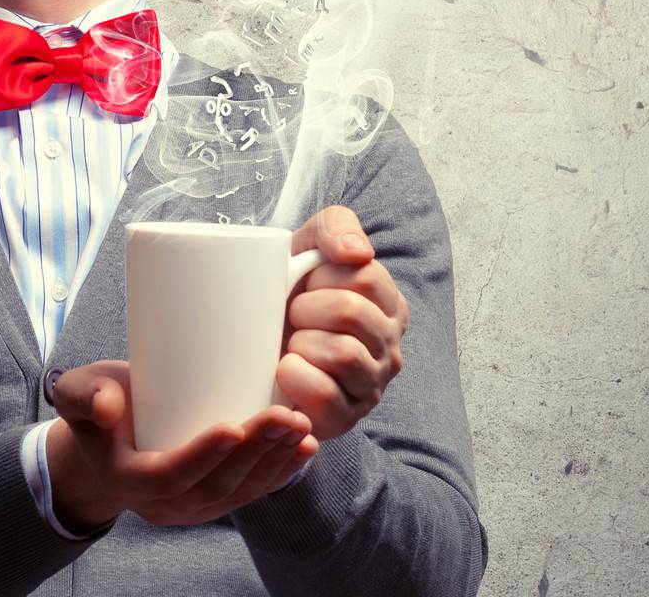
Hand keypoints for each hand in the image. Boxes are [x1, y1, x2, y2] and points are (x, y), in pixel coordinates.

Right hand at [47, 359, 318, 528]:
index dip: (203, 456)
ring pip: (238, 492)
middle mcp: (162, 504)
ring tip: (300, 426)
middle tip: (285, 416)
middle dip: (255, 452)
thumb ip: (84, 395)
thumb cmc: (96, 404)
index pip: (169, 476)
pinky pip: (249, 492)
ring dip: (274, 462)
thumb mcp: (77, 392)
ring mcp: (191, 506)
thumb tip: (108, 406)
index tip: (234, 426)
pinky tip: (304, 449)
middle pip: (215, 486)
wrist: (107, 435)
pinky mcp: (212, 497)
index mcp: (128, 480)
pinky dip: (280, 472)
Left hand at [276, 205, 409, 441]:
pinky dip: (297, 379)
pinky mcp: (345, 420)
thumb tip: (356, 252)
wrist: (257, 340)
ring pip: (343, 355)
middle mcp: (391, 348)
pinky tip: (285, 370)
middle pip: (350, 313)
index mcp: (389, 304)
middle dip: (306, 307)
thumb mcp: (310, 244)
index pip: (364, 277)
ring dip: (302, 342)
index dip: (322, 276)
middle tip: (291, 314)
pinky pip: (327, 398)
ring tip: (290, 343)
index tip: (306, 283)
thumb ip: (337, 226)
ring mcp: (371, 388)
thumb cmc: (290, 290)